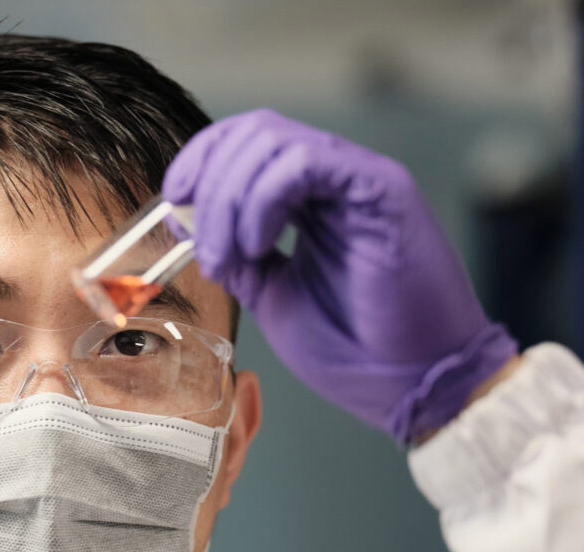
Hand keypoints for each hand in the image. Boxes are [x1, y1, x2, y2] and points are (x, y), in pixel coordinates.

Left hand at [162, 109, 516, 444]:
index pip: (246, 143)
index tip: (172, 203)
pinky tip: (261, 244)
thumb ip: (236, 257)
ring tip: (231, 255)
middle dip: (208, 180)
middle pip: (254, 133)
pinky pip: (308, 163)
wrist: (411, 387)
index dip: (200, 161)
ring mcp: (361, 180)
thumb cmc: (355, 350)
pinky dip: (265, 198)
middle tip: (200, 241)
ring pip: (274, 141)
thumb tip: (185, 225)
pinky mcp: (384, 190)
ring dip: (230, 196)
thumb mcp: (272, 296)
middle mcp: (337, 179)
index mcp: (311, 198)